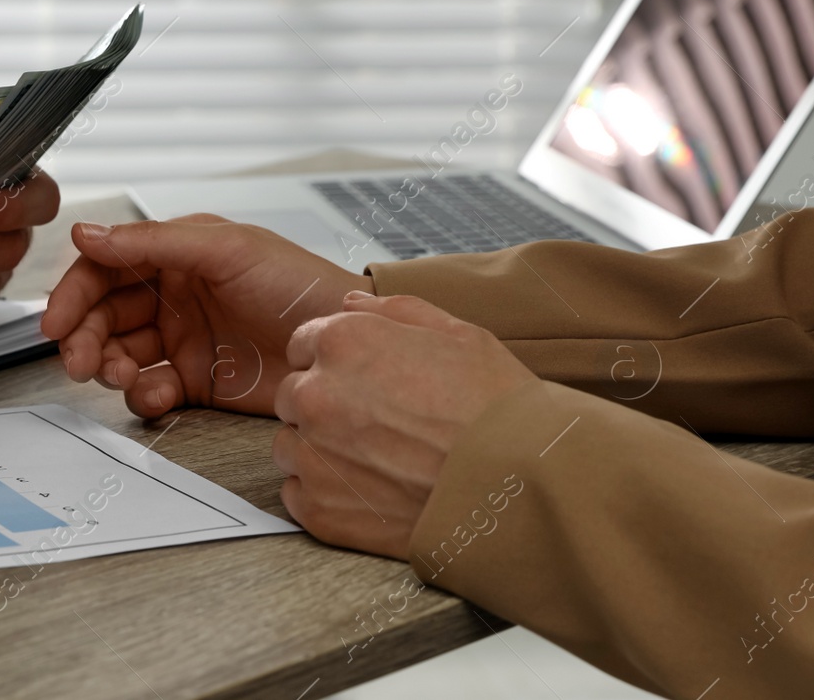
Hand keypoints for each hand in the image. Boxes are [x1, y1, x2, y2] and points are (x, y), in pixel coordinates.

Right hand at [42, 216, 371, 417]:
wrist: (344, 345)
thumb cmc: (299, 283)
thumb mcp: (225, 249)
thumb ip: (152, 242)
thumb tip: (87, 233)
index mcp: (173, 254)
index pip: (104, 268)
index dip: (74, 293)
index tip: (56, 321)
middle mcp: (171, 296)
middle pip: (103, 316)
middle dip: (83, 338)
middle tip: (79, 361)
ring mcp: (182, 340)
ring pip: (119, 355)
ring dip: (107, 368)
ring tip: (119, 376)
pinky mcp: (196, 382)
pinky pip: (150, 390)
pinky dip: (143, 397)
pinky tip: (155, 394)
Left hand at [273, 292, 535, 558]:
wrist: (522, 485)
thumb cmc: (496, 408)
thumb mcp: (458, 334)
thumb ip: (394, 311)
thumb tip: (351, 303)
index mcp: (343, 344)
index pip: (303, 345)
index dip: (334, 361)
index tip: (363, 380)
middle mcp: (316, 396)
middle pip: (294, 395)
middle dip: (325, 403)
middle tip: (377, 422)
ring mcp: (314, 456)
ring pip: (291, 446)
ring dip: (320, 449)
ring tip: (377, 460)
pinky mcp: (320, 509)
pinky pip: (297, 494)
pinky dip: (325, 494)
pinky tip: (370, 491)